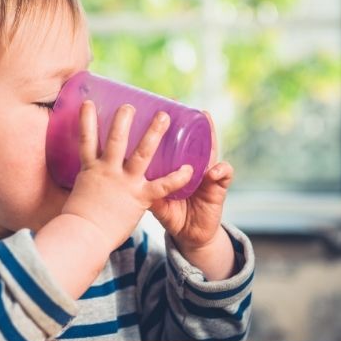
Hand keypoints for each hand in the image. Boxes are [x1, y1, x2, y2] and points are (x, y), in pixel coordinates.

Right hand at [61, 101, 195, 251]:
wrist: (83, 236)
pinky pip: (162, 186)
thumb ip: (87, 185)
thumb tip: (84, 185)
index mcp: (90, 169)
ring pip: (141, 153)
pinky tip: (190, 169)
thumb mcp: (78, 195)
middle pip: (115, 139)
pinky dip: (177, 178)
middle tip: (131, 105)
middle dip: (123, 120)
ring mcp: (124, 183)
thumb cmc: (77, 221)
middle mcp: (107, 171)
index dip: (86, 120)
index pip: (86, 139)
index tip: (88, 103)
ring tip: (164, 116)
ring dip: (153, 133)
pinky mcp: (139, 198)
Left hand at [149, 111, 233, 249]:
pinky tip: (216, 169)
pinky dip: (221, 171)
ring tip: (207, 120)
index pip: (176, 141)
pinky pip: (223, 177)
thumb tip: (116, 174)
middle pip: (194, 140)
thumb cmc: (171, 213)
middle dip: (192, 122)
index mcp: (176, 166)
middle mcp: (193, 165)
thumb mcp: (153, 199)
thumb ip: (139, 187)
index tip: (165, 104)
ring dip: (210, 135)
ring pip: (211, 151)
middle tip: (186, 104)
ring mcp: (207, 175)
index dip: (173, 125)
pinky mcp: (218, 189)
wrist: (191, 236)